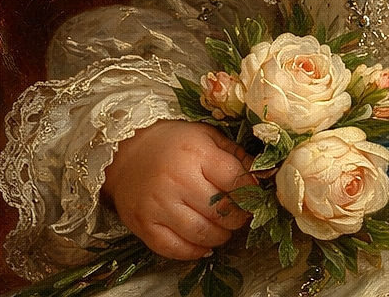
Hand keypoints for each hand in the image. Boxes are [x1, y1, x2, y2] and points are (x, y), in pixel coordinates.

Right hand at [102, 120, 253, 259]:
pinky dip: (194, 251)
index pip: (235, 181)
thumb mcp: (208, 136)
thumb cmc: (174, 142)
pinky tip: (204, 244)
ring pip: (201, 233)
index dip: (250, 192)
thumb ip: (235, 155)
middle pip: (220, 210)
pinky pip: (174, 248)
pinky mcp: (143, 225)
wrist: (127, 152)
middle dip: (238, 218)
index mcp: (197, 154)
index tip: (255, 197)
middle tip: (242, 215)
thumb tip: (261, 176)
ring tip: (225, 228)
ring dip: (220, 236)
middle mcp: (178, 180)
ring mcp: (158, 205)